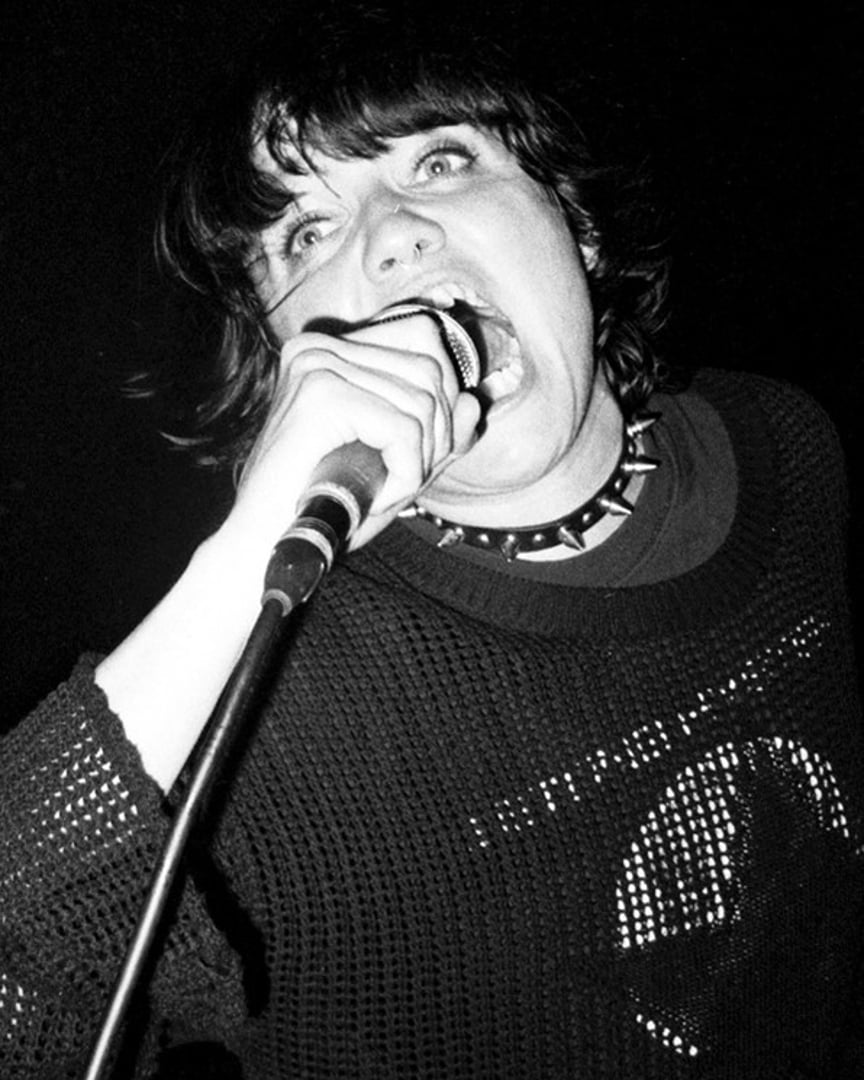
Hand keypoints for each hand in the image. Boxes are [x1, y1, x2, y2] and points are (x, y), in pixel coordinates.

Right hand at [226, 312, 481, 560]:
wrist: (260, 547)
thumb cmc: (319, 509)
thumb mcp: (393, 466)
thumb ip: (436, 435)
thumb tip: (474, 402)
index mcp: (331, 351)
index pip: (424, 339)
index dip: (444, 398)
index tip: (425, 451)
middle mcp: (319, 348)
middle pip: (430, 369)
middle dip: (438, 435)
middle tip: (404, 482)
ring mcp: (317, 366)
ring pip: (423, 400)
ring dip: (419, 461)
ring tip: (384, 494)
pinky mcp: (322, 396)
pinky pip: (404, 429)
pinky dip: (406, 474)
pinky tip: (378, 499)